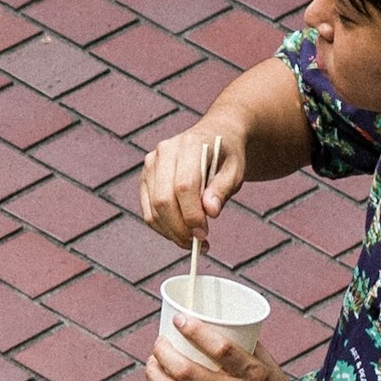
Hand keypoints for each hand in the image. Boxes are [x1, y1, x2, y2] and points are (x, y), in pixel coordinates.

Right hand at [141, 126, 243, 249]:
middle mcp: (164, 152)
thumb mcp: (235, 170)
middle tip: (198, 243)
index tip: (204, 234)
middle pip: (163, 200)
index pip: (183, 186)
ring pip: (152, 209)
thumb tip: (210, 212)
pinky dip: (163, 228)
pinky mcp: (145, 178)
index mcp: (189, 145)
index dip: (192, 214)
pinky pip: (148, 211)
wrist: (215, 136)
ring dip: (171, 232)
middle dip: (180, 228)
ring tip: (192, 242)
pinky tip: (180, 233)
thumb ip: (222, 190)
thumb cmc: (227, 156)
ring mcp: (151, 165)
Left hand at [145, 321, 311, 380]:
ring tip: (153, 362)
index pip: (220, 348)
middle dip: (163, 351)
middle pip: (185, 370)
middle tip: (160, 342)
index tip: (180, 319)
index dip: (194, 330)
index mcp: (254, 375)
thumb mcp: (272, 369)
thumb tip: (223, 322)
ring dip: (155, 373)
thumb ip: (248, 346)